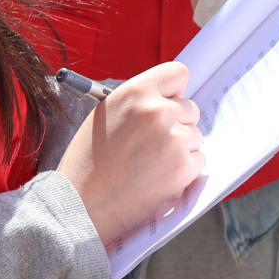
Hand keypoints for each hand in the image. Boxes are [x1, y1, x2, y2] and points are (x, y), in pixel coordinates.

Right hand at [56, 62, 204, 244]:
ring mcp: (174, 139)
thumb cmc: (88, 162)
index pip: (178, 74)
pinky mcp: (183, 166)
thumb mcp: (106, 115)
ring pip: (195, 136)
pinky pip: (198, 160)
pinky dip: (183, 170)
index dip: (174, 91)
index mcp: (136, 92)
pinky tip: (157, 178)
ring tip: (150, 164)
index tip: (170, 103)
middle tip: (153, 143)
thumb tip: (168, 100)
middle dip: (177, 124)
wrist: (81, 204)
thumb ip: (138, 103)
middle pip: (190, 108)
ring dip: (180, 149)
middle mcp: (158, 110)